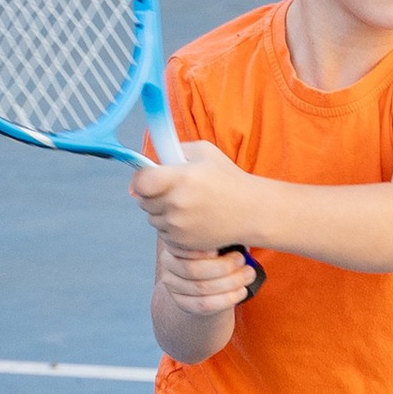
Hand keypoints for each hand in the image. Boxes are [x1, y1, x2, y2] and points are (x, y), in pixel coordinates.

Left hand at [132, 138, 257, 255]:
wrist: (251, 211)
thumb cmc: (229, 180)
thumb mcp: (204, 152)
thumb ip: (174, 151)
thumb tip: (152, 159)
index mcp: (180, 178)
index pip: (140, 182)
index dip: (141, 179)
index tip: (149, 178)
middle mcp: (176, 204)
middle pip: (143, 201)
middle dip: (153, 195)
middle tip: (173, 190)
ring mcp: (178, 226)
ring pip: (152, 219)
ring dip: (162, 212)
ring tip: (185, 205)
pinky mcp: (182, 242)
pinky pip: (163, 234)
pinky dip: (172, 228)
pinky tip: (190, 219)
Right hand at [155, 235, 259, 322]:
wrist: (210, 281)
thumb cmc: (219, 253)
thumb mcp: (220, 240)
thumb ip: (225, 235)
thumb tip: (242, 231)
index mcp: (175, 242)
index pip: (186, 245)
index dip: (206, 248)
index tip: (225, 248)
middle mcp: (169, 264)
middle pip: (194, 269)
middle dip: (224, 267)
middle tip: (243, 261)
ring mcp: (173, 285)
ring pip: (202, 288)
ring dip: (231, 282)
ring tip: (248, 275)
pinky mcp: (182, 303)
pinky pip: (205, 305)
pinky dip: (227, 299)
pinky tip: (241, 291)